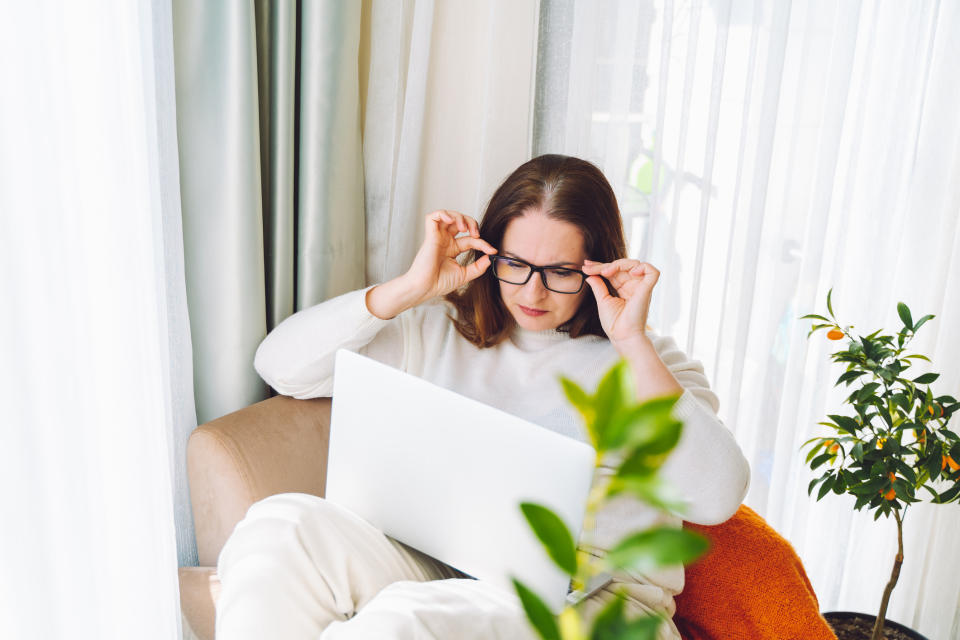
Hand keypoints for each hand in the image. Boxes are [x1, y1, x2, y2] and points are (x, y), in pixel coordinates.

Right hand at [367, 211, 496, 318]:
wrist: (425, 288)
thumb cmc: (439, 283)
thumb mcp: (464, 274)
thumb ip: (478, 267)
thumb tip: (491, 258)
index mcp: (452, 249)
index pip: (471, 239)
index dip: (483, 243)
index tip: (492, 251)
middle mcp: (445, 241)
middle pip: (460, 222)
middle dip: (471, 223)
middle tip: (476, 234)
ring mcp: (437, 237)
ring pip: (449, 216)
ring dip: (460, 217)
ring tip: (465, 228)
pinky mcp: (430, 235)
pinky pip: (433, 217)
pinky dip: (443, 213)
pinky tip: (451, 220)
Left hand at [582, 259, 659, 347]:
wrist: (622, 336)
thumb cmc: (614, 324)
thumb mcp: (603, 301)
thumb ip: (598, 286)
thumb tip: (589, 274)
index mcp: (624, 288)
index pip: (614, 271)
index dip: (601, 266)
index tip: (586, 266)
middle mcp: (634, 286)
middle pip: (622, 266)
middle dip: (605, 265)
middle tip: (590, 268)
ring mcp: (641, 287)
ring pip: (635, 264)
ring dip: (619, 264)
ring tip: (606, 271)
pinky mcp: (647, 290)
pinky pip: (652, 272)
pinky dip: (642, 268)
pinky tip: (631, 272)